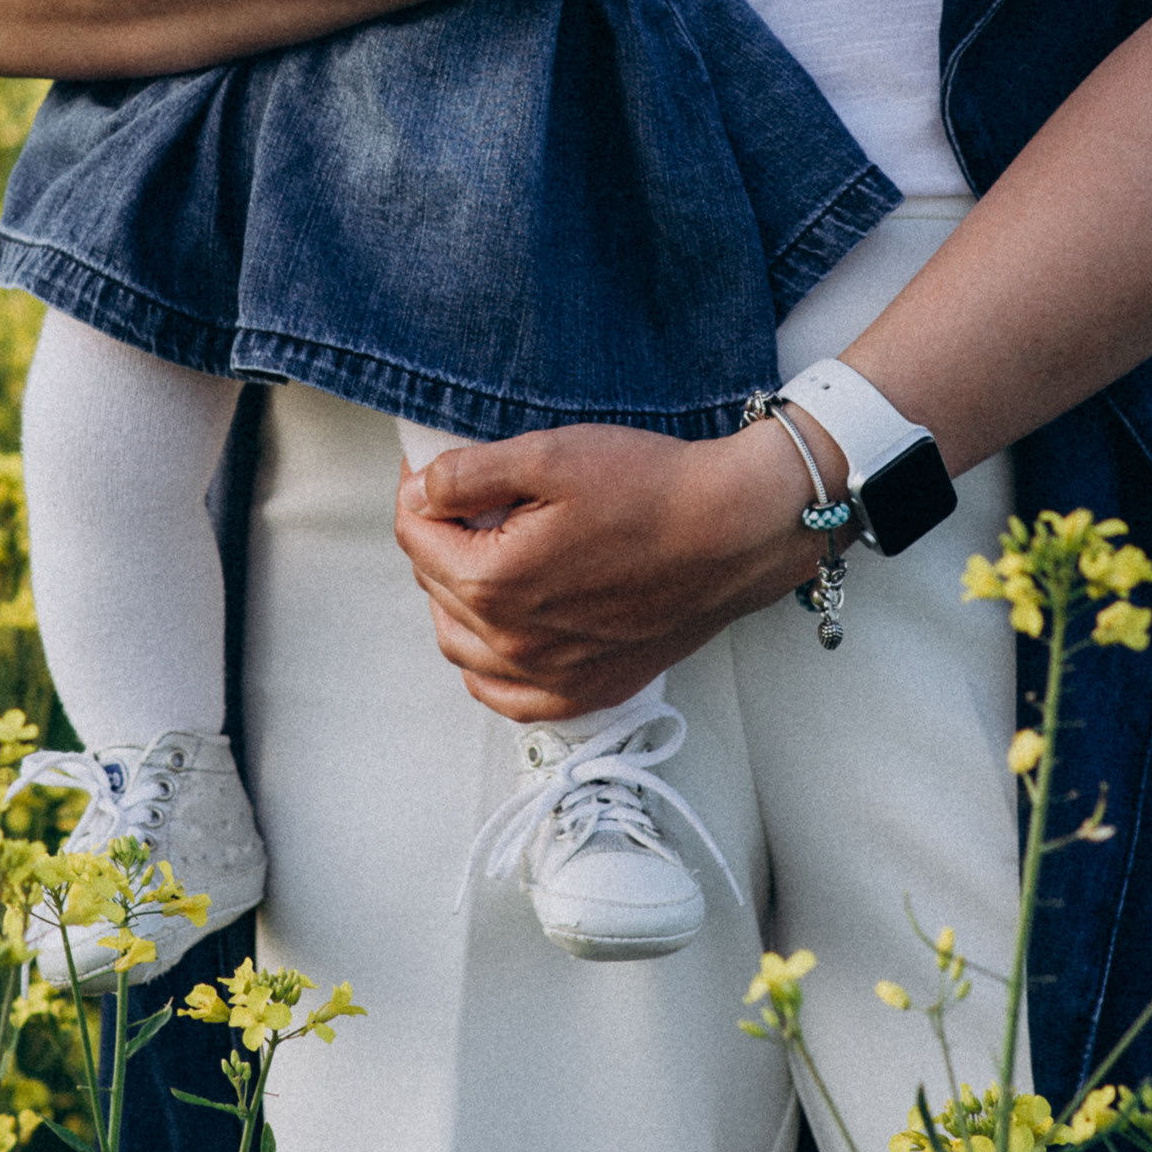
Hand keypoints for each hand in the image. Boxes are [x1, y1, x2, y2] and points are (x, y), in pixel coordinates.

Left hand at [392, 412, 815, 719]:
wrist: (736, 531)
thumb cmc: (652, 489)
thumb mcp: (551, 455)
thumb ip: (469, 474)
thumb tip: (420, 492)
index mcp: (494, 583)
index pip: (415, 537)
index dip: (418, 493)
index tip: (434, 471)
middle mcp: (514, 644)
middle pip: (433, 588)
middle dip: (438, 539)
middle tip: (464, 501)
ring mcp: (551, 677)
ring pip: (460, 646)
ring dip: (454, 599)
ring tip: (483, 555)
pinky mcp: (588, 691)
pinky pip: (505, 695)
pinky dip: (489, 663)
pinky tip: (504, 628)